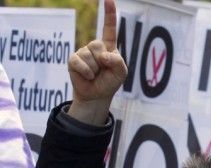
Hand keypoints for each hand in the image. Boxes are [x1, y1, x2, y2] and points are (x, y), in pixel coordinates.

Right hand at [68, 0, 126, 124]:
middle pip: (98, 45)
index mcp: (109, 46)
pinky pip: (79, 62)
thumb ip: (117, 62)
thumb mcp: (121, 72)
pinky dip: (86, 72)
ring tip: (95, 75)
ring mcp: (83, 52)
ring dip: (95, 70)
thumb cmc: (110, 82)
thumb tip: (103, 56)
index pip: (109, 27)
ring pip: (89, 56)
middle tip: (103, 71)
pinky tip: (88, 77)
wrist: (97, 95)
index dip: (109, 13)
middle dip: (103, 61)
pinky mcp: (73, 61)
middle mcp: (95, 46)